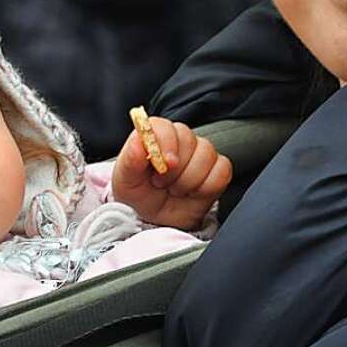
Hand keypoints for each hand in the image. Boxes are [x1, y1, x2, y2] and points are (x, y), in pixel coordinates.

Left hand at [112, 116, 232, 229]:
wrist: (157, 219)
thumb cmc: (140, 194)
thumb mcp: (125, 182)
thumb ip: (130, 160)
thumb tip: (138, 140)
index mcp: (155, 135)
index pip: (165, 126)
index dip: (166, 144)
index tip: (164, 164)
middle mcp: (180, 139)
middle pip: (189, 140)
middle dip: (175, 170)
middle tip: (162, 184)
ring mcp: (201, 153)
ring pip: (206, 155)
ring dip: (189, 180)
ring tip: (175, 189)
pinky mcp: (217, 169)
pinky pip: (222, 170)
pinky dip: (207, 187)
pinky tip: (193, 193)